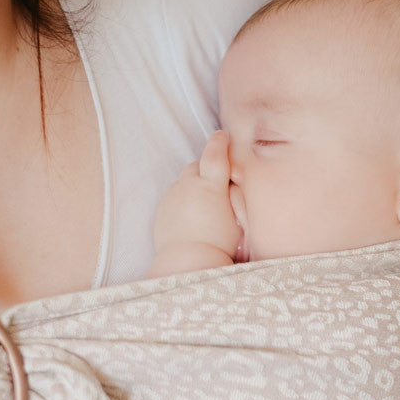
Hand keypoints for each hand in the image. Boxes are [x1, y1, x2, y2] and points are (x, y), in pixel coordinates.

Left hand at [153, 130, 241, 259]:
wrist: (188, 263)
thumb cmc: (220, 245)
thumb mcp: (239, 219)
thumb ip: (235, 195)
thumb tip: (232, 181)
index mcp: (211, 186)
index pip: (215, 153)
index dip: (219, 142)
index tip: (222, 136)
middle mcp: (188, 187)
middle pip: (197, 166)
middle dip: (206, 171)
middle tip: (217, 187)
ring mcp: (172, 198)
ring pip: (184, 182)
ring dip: (193, 188)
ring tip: (204, 208)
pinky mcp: (161, 210)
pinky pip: (173, 198)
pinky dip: (182, 202)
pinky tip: (190, 219)